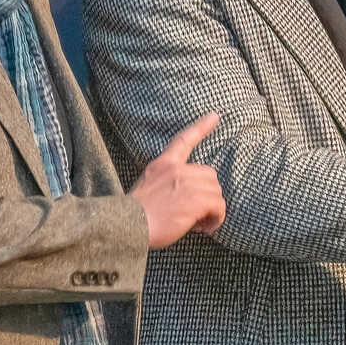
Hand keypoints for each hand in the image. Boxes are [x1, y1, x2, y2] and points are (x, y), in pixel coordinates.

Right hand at [132, 113, 225, 247]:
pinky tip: (205, 228)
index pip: (184, 140)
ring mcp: (188, 184)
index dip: (201, 127)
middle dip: (207, 194)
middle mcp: (177, 170)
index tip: (215, 116)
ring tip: (199, 224)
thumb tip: (186, 197)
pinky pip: (219, 207)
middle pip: (209, 175)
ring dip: (212, 210)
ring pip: (216, 193)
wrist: (126, 226)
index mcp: (162, 164)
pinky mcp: (196, 200)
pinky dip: (216, 219)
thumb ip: (165, 184)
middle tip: (196, 214)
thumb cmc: (134, 215)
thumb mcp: (146, 188)